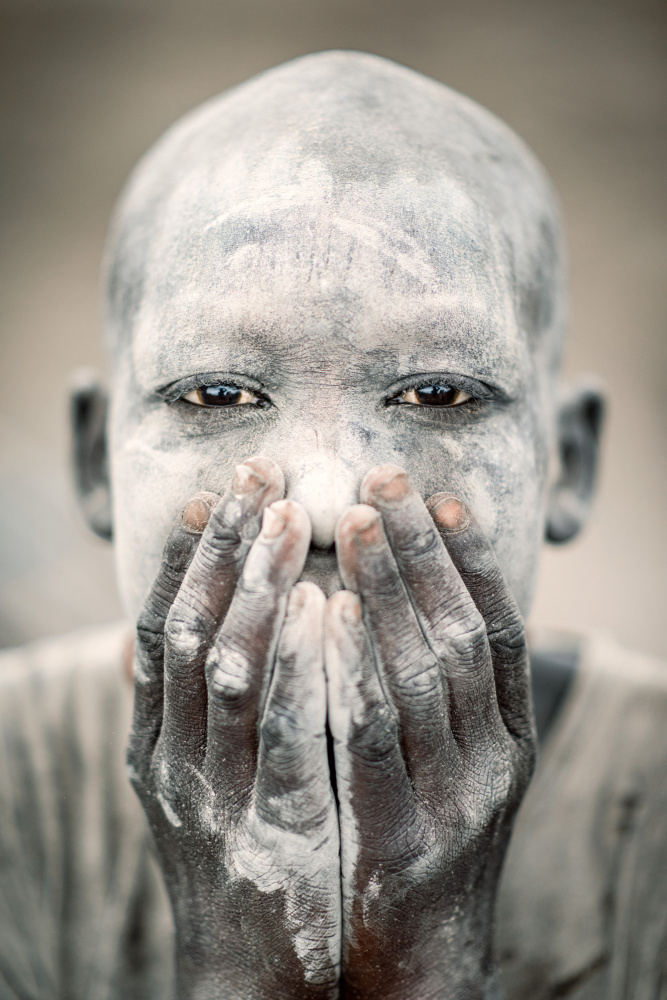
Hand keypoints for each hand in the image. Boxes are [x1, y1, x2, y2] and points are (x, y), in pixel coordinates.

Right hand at [128, 458, 339, 999]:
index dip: (184, 557)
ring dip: (257, 584)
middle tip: (258, 471)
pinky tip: (321, 605)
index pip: (161, 629)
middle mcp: (174, 762)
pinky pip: (285, 731)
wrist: (253, 980)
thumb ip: (184, 713)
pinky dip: (299, 662)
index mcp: (157, 747)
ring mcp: (217, 796)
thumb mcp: (197, 784)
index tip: (213, 490)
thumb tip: (160, 635)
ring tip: (290, 515)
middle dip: (223, 547)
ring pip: (228, 667)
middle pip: (189, 631)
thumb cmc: (239, 860)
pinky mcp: (274, 826)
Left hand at [325, 465, 535, 999]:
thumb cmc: (419, 841)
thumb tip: (389, 595)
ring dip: (389, 587)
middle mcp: (495, 762)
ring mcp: (457, 802)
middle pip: (462, 633)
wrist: (415, 963)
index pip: (501, 628)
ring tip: (353, 519)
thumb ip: (430, 691)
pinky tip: (328, 610)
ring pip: (426, 671)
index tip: (437, 493)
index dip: (472, 557)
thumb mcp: (445, 763)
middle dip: (422, 551)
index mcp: (510, 737)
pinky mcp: (405, 840)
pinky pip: (377, 738)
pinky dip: (355, 666)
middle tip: (382, 479)